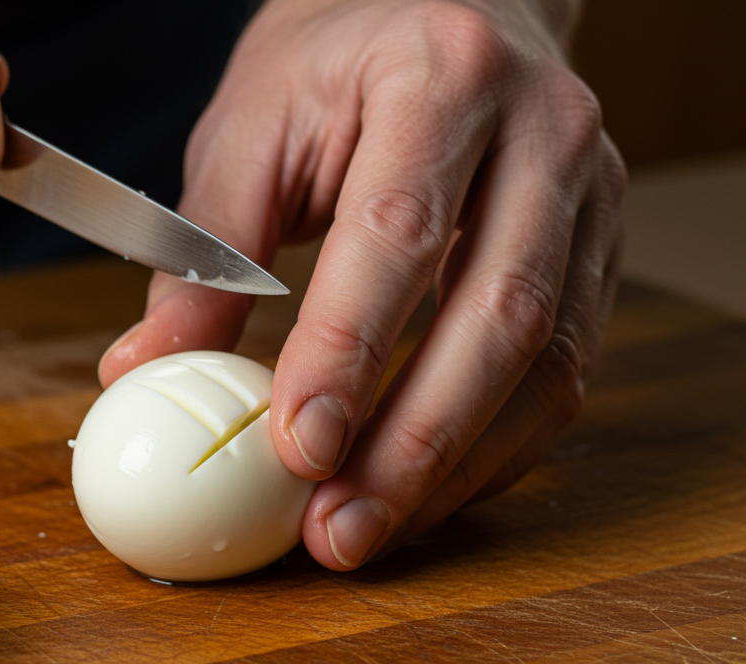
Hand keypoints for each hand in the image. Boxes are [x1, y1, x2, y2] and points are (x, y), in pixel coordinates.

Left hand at [99, 0, 625, 569]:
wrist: (443, 8)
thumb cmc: (335, 65)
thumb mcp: (251, 127)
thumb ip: (205, 250)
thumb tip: (144, 367)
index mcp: (443, 76)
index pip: (398, 232)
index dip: (348, 351)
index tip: (297, 446)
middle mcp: (542, 132)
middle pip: (498, 311)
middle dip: (415, 440)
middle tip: (337, 527)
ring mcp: (590, 193)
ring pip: (549, 359)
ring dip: (457, 464)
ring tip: (369, 530)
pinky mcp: (600, 247)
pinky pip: (566, 370)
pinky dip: (496, 448)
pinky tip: (427, 491)